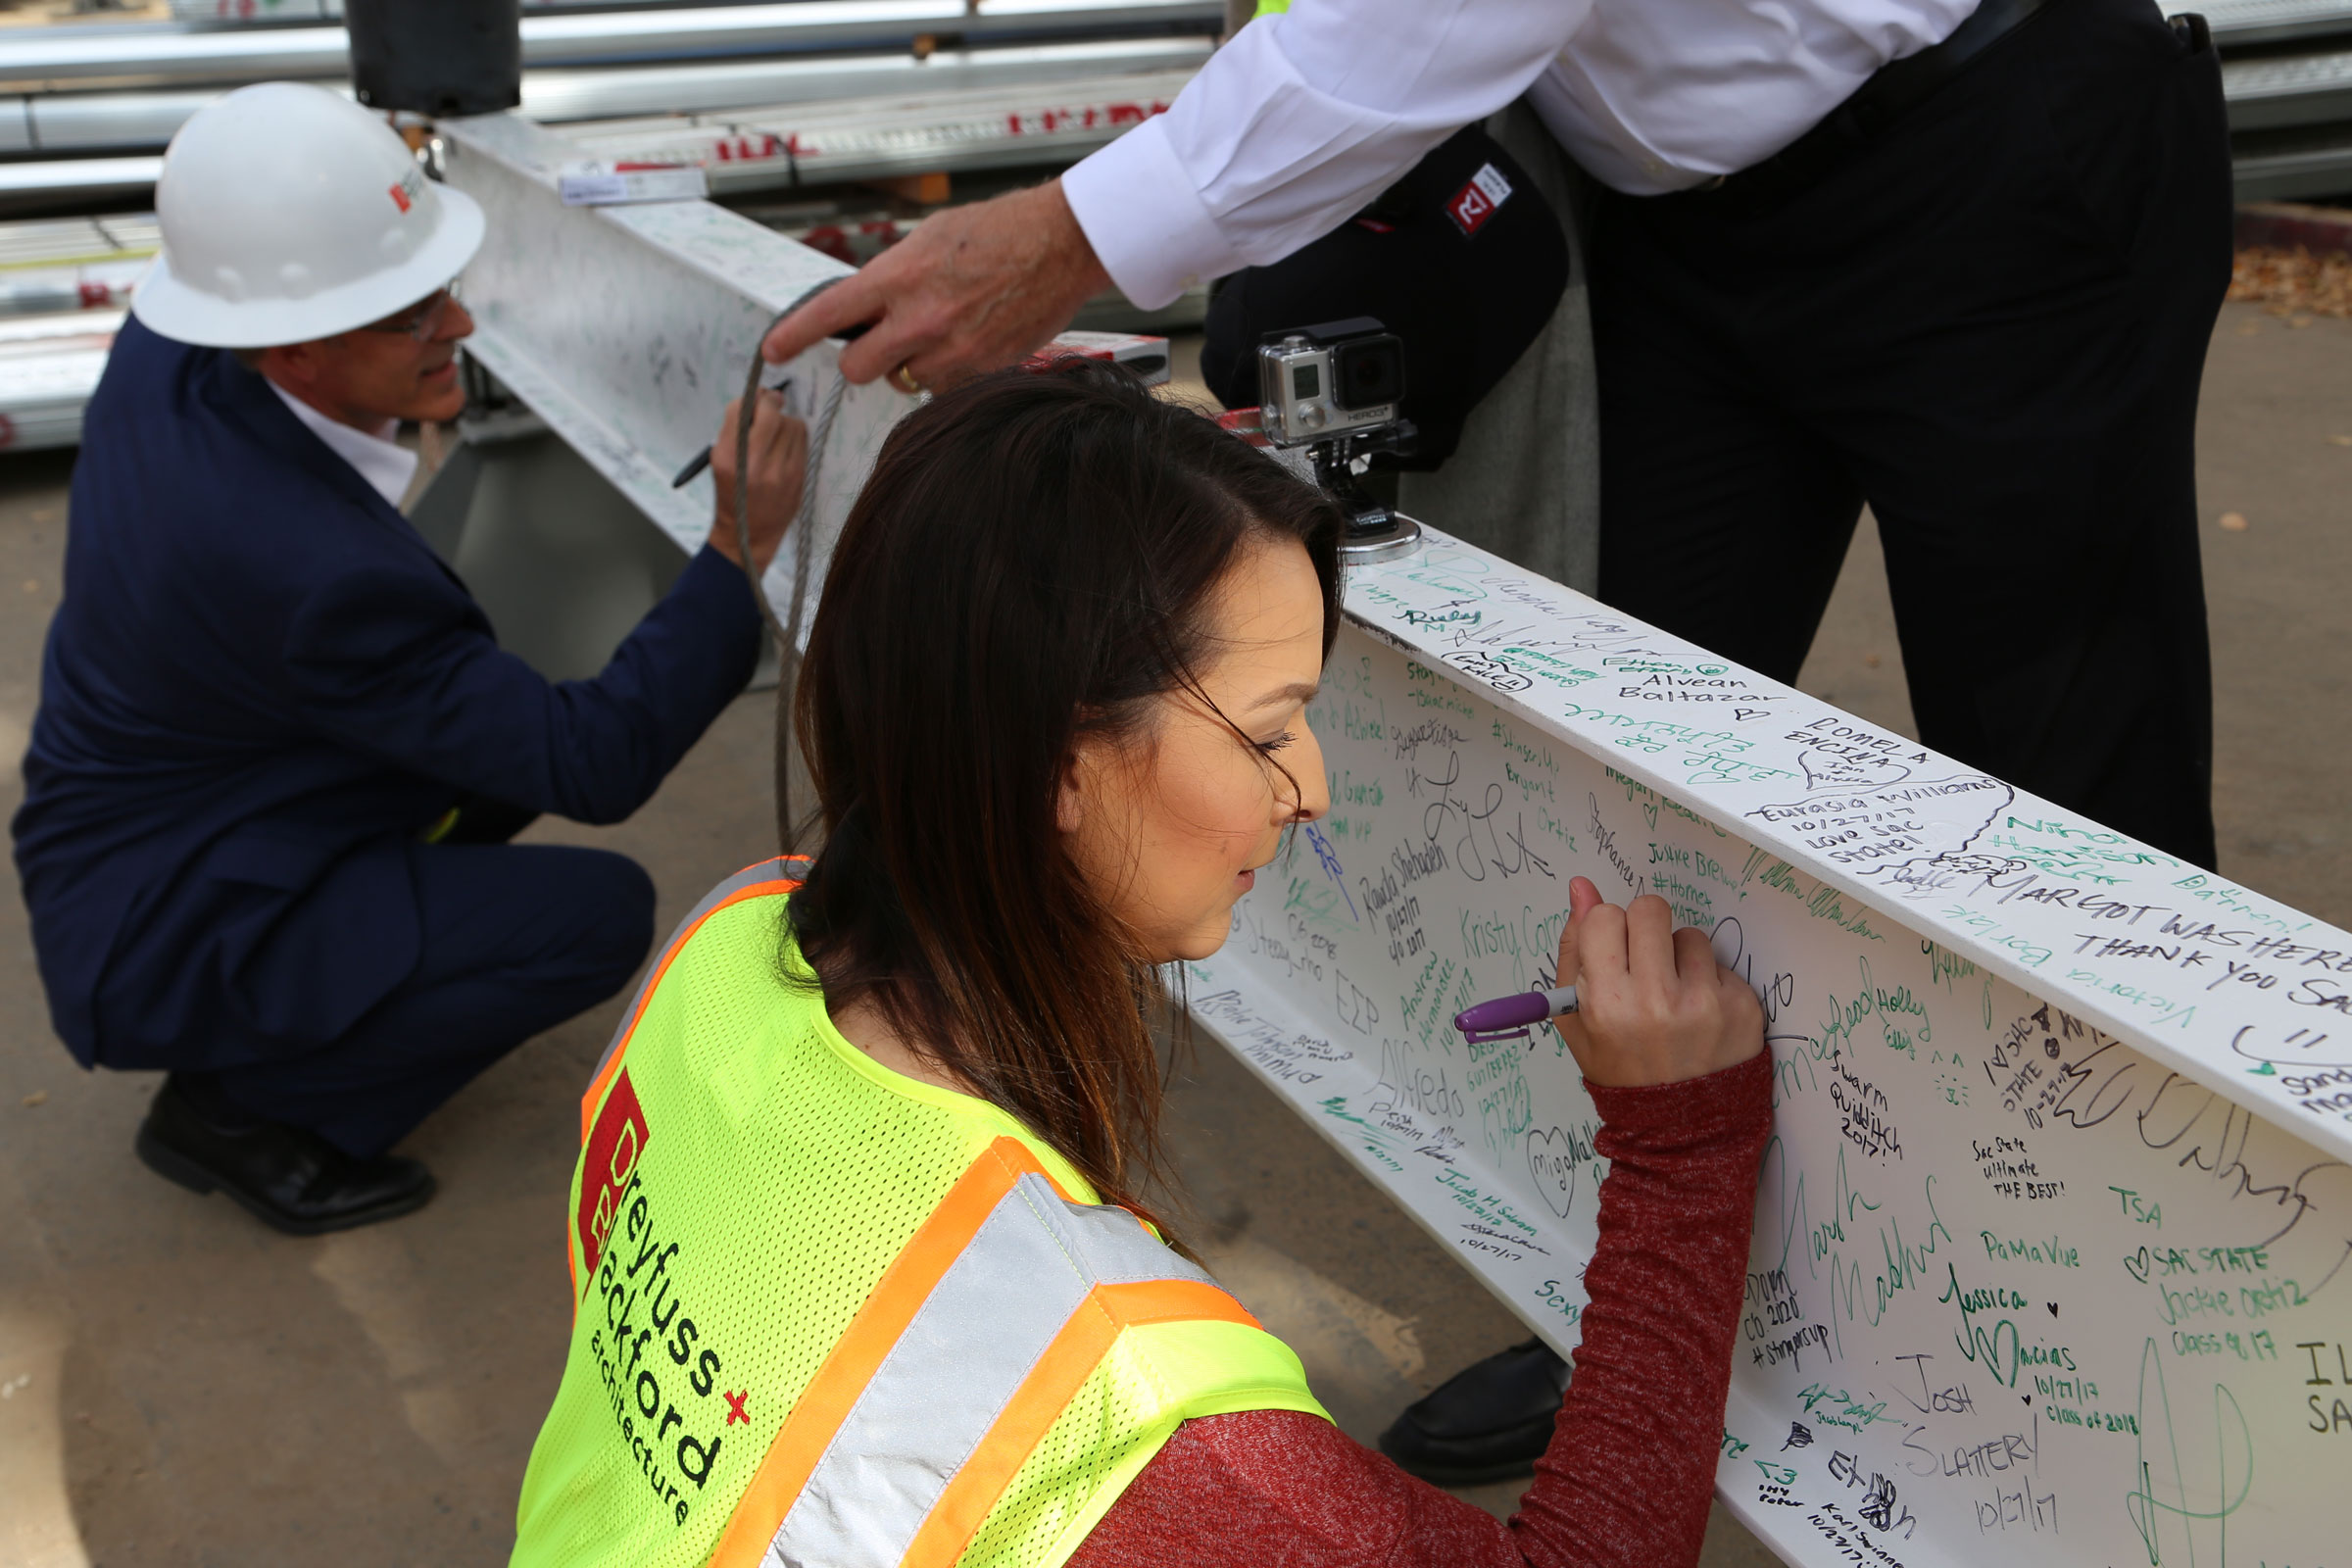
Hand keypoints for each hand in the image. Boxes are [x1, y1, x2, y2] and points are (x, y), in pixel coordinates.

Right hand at [705, 388, 805, 577]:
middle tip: (770, 402)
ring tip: (775, 433)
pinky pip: (802, 439)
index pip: (740, 409)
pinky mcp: (798, 478)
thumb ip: (735, 429)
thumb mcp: (720, 460)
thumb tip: (760, 395)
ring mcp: (779, 472)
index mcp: (727, 458)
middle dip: (771, 402)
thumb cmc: (732, 490)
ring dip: (784, 420)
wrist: (748, 534)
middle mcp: (753, 465)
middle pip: (770, 413)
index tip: (755, 398)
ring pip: (791, 423)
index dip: (750, 397)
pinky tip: (785, 444)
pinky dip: (795, 434)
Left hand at [758, 179, 1110, 390]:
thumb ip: (893, 274)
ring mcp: (953, 350)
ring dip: (910, 367)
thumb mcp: (930, 238)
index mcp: (899, 276)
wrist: (1061, 243)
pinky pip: (945, 388)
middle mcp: (920, 319)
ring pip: (904, 383)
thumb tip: (866, 303)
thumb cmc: (998, 231)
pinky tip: (968, 342)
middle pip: (859, 369)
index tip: (773, 348)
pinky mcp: (983, 369)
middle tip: (877, 343)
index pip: (829, 314)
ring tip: (939, 334)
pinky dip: (948, 373)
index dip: (793, 335)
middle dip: (862, 359)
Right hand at [1552, 877, 1763, 1088]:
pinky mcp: (1742, 1006)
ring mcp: (1704, 1003)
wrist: (1680, 1126)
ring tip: (1675, 998)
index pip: (1605, 917)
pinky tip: (1701, 1017)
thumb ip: (1573, 949)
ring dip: (1680, 958)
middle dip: (1645, 930)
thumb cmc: (1620, 1068)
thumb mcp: (1576, 1019)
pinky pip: (1721, 965)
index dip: (1609, 931)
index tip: (1615, 955)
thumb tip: (1581, 887)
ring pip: (1690, 935)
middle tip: (1646, 963)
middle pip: (1650, 909)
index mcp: (1607, 1002)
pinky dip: (1709, 983)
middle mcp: (1656, 1000)